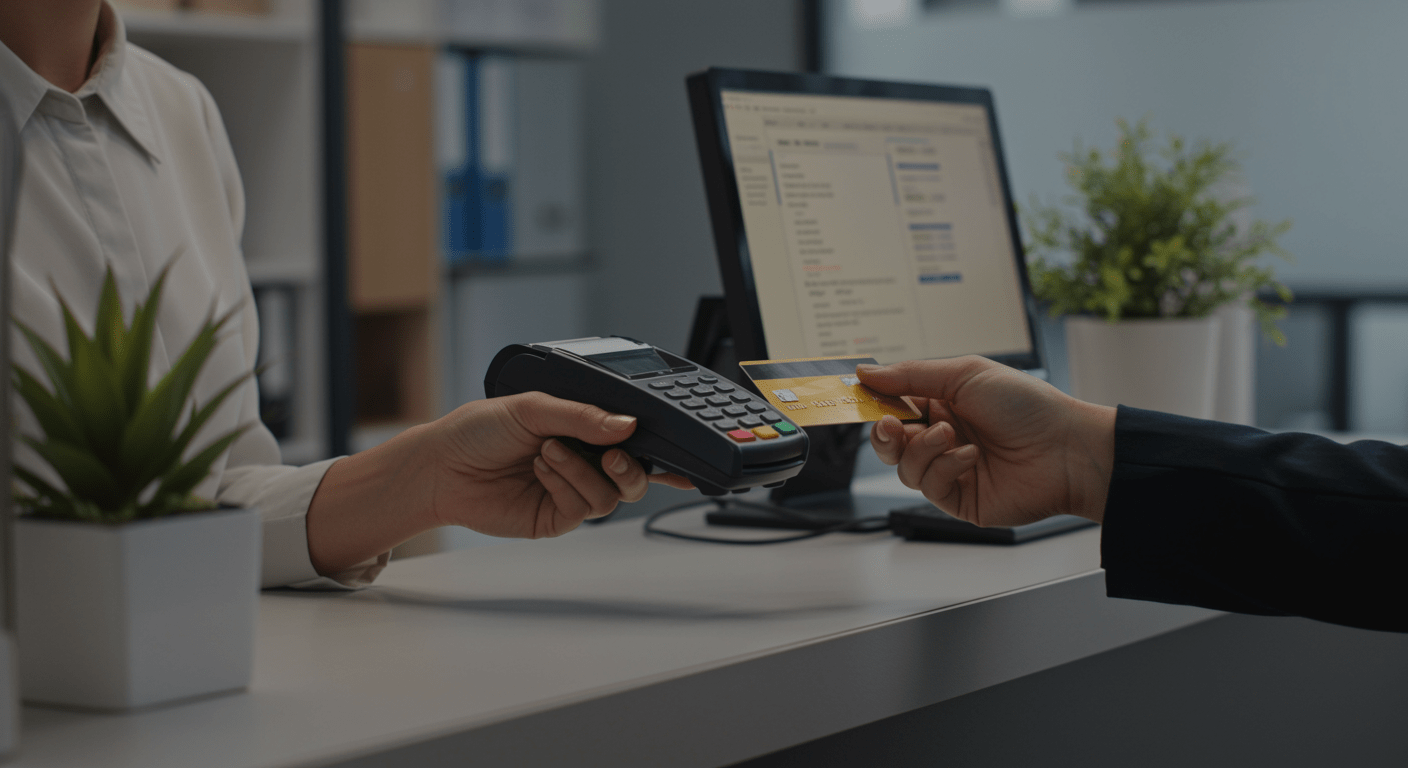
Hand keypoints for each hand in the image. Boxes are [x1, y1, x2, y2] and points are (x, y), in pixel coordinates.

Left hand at [307, 392, 691, 575]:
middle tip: (615, 454)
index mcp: (584, 430)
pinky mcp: (556, 518)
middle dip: (634, 466)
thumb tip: (627, 424)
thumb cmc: (478, 430)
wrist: (439, 467)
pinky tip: (542, 469)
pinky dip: (567, 485)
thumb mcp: (533, 406)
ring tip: (550, 453)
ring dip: (585, 471)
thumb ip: (583, 416)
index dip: (662, 448)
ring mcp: (572, 491)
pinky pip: (584, 509)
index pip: (633, 439)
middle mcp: (584, 461)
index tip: (682, 453)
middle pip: (637, 475)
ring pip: (614, 495)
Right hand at [858, 356, 1115, 526]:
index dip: (874, 404)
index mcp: (943, 404)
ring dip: (922, 449)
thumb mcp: (965, 374)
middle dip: (884, 434)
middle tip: (891, 425)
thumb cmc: (1026, 405)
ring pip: (904, 467)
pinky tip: (971, 457)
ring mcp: (950, 469)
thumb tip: (865, 371)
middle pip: (889, 442)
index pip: (893, 405)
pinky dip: (945, 467)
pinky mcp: (959, 499)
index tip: (856, 398)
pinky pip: (929, 487)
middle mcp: (943, 437)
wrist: (1067, 448)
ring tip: (950, 436)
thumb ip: (911, 375)